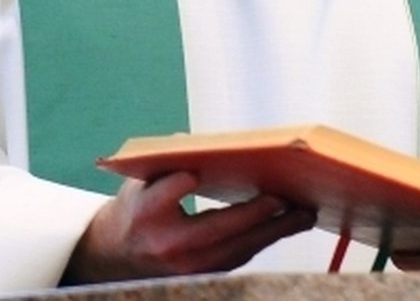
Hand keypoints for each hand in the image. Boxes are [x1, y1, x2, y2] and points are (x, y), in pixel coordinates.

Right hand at [61, 171, 316, 283]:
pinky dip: (263, 241)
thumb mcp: (142, 179)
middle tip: (286, 199)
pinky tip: (286, 225)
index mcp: (146, 212)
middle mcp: (167, 244)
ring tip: (303, 214)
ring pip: (236, 250)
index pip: (166, 195)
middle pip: (217, 229)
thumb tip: (196, 143)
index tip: (194, 173)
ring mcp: (187, 266)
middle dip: (256, 215)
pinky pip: (239, 257)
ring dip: (273, 232)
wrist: (116, 256)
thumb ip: (168, 159)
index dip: (179, 184)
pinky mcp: (203, 276)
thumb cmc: (136, 208)